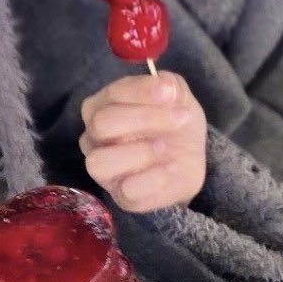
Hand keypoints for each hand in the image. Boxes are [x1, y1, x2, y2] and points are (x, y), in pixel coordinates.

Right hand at [79, 72, 207, 212]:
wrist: (189, 159)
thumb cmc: (172, 123)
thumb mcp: (176, 96)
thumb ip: (169, 85)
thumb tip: (165, 87)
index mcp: (101, 107)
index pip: (111, 95)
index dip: (141, 92)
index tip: (170, 93)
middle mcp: (93, 138)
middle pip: (101, 124)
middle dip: (144, 118)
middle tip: (179, 118)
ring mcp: (104, 170)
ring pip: (100, 161)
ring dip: (141, 151)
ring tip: (166, 147)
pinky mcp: (121, 196)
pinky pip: (128, 189)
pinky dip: (155, 177)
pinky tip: (170, 168)